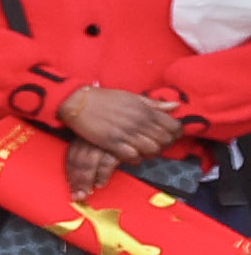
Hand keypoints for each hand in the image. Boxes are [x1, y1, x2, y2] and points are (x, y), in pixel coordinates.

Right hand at [56, 83, 181, 176]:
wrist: (78, 102)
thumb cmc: (105, 98)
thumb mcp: (132, 97)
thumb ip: (154, 104)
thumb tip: (176, 105)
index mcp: (145, 110)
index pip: (174, 126)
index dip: (175, 133)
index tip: (170, 135)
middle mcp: (139, 122)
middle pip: (165, 140)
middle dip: (164, 145)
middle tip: (156, 144)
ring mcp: (126, 133)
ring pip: (152, 150)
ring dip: (150, 152)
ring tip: (143, 150)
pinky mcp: (113, 143)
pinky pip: (133, 156)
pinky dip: (135, 157)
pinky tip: (130, 153)